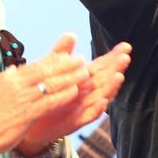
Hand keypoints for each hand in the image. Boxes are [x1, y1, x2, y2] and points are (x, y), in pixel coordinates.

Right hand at [0, 34, 90, 153]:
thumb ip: (5, 80)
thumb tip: (13, 69)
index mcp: (9, 78)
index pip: (35, 65)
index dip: (53, 61)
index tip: (66, 56)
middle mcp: (17, 84)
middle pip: (46, 70)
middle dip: (66, 65)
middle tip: (81, 59)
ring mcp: (23, 98)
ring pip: (51, 84)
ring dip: (70, 77)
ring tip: (84, 73)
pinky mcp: (27, 114)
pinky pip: (50, 101)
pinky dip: (63, 95)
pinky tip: (75, 91)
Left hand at [15, 40, 130, 155]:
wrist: (32, 122)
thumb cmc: (46, 97)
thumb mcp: (53, 72)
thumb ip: (62, 54)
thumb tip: (71, 34)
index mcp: (83, 80)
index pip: (101, 66)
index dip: (113, 56)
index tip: (126, 46)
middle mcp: (87, 94)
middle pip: (105, 79)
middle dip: (116, 69)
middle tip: (126, 58)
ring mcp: (83, 108)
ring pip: (101, 97)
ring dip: (111, 88)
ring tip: (119, 77)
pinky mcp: (75, 122)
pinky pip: (88, 116)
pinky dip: (96, 110)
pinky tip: (102, 102)